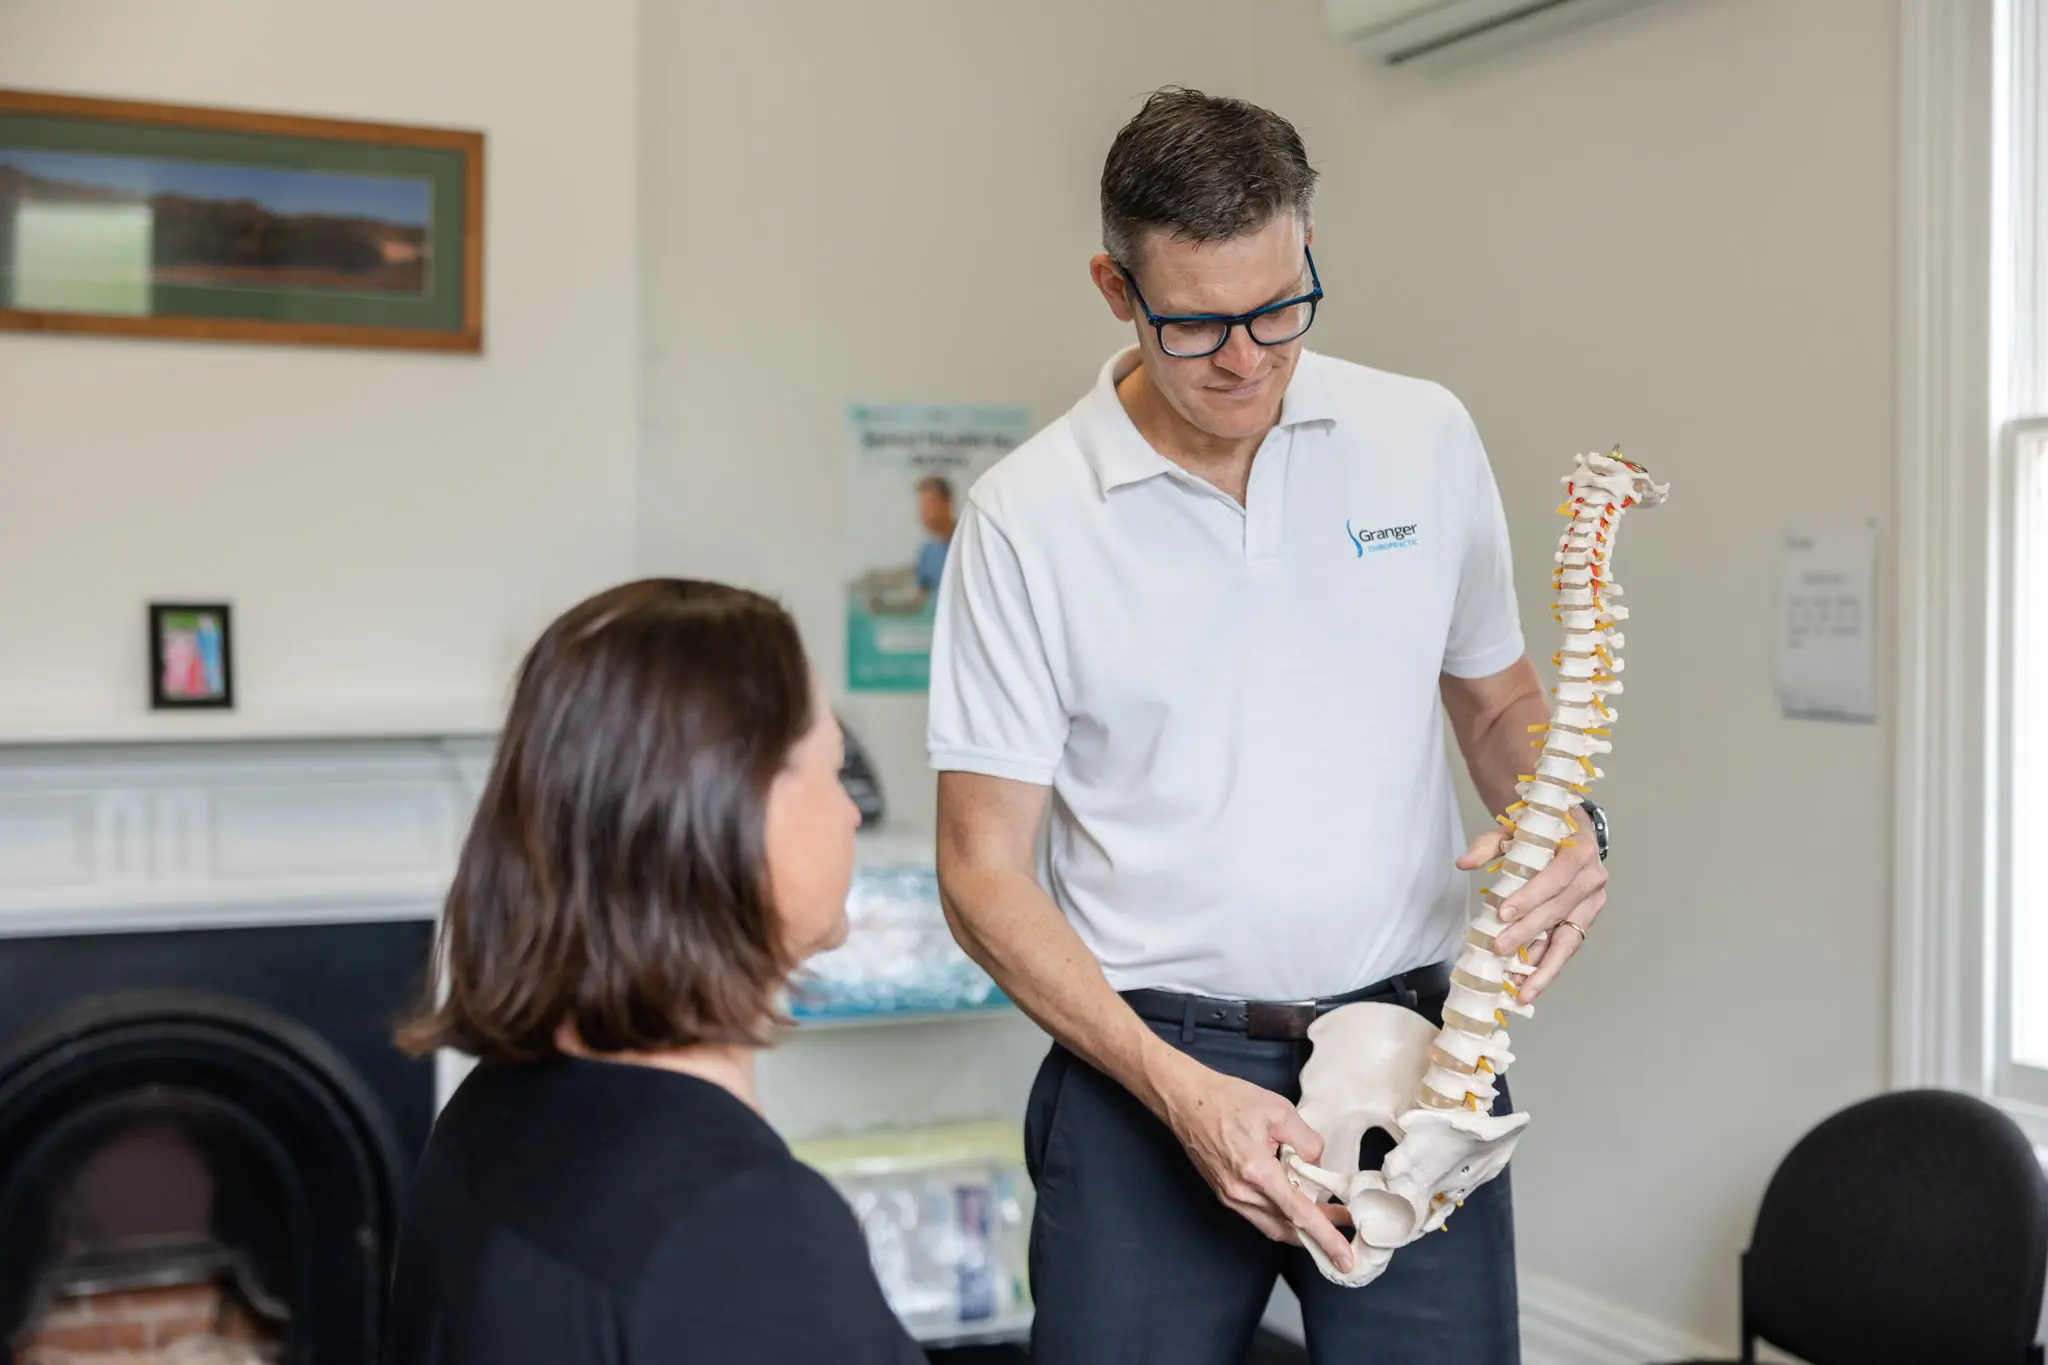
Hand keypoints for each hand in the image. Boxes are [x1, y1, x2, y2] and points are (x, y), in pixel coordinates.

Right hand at [1156, 1059, 1357, 1272]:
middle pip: (1288, 1227)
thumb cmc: (1227, 1100)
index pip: (1299, 1214)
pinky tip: (1294, 1205)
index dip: (1326, 1237)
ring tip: (1325, 1216)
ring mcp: (1229, 1196)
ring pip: (1273, 1225)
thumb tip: (1317, 1165)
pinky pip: (1258, 1216)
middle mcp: (1241, 1192)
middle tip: (1345, 1226)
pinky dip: (1280, 1216)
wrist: (1185, 1100)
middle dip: (1319, 1233)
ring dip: (1300, 1226)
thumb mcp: (1279, 1111)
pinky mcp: (1224, 1193)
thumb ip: (1307, 1143)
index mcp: (1256, 1171)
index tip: (1345, 1257)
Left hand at [1454, 803, 1606, 1003]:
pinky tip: (1525, 983)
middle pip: (1559, 911)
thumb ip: (1488, 844)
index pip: (1557, 877)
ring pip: (1569, 940)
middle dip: (1528, 932)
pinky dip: (1545, 967)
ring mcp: (1591, 904)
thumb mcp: (1515, 830)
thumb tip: (1464, 863)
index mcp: (1580, 849)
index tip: (1503, 913)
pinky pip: (1566, 948)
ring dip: (1544, 967)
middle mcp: (1592, 878)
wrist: (1567, 831)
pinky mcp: (1584, 922)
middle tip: (1499, 948)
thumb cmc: (1541, 832)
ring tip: (1521, 990)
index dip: (1531, 897)